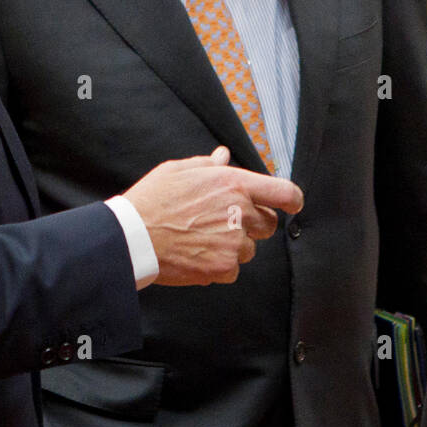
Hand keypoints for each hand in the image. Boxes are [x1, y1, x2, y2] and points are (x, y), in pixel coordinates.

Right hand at [124, 147, 302, 285]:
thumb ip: (209, 165)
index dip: (292, 200)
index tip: (293, 205)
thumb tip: (223, 156)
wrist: (134, 236)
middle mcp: (240, 212)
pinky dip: (219, 266)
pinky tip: (196, 254)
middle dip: (253, 224)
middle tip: (224, 223)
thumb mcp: (179, 170)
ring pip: (249, 249)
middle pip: (268, 224)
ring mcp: (234, 242)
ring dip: (233, 246)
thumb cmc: (153, 200)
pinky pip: (233, 269)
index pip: (283, 192)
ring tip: (201, 239)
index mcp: (234, 184)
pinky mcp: (224, 267)